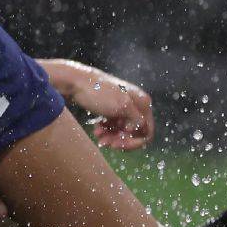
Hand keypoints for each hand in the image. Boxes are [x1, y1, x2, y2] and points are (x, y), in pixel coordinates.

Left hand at [38, 58, 154, 149]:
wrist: (78, 82)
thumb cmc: (100, 92)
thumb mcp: (122, 106)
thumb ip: (137, 120)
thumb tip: (142, 131)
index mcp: (143, 103)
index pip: (147, 131)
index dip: (135, 142)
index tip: (120, 145)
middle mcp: (136, 105)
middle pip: (134, 133)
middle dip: (121, 140)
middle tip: (107, 144)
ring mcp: (124, 108)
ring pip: (122, 131)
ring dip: (112, 137)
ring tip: (100, 138)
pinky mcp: (112, 109)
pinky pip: (113, 126)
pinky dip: (106, 130)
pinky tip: (97, 130)